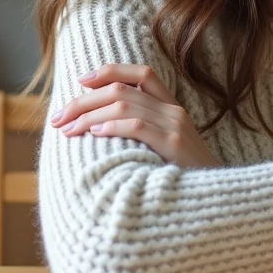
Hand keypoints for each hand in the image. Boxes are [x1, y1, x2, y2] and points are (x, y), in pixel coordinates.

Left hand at [49, 63, 220, 168]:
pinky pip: (137, 126)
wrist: (212, 201)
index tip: (81, 80)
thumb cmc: (181, 177)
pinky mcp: (174, 144)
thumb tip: (97, 124)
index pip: (141, 73)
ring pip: (124, 105)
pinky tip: (94, 134)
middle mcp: (174, 110)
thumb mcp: (164, 147)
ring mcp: (175, 126)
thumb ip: (142, 130)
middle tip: (59, 117)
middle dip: (84, 100)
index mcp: (172, 106)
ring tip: (69, 129)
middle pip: (122, 89)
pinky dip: (112, 127)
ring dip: (89, 115)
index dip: (110, 71)